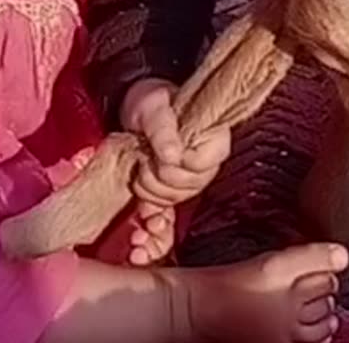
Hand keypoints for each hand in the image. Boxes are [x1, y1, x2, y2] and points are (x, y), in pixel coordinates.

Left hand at [120, 78, 232, 265]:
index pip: (198, 166)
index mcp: (212, 142)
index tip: (156, 153)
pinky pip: (167, 229)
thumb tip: (172, 154)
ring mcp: (189, 185)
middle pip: (185, 190)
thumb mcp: (153, 106)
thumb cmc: (151, 103)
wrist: (136, 113)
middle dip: (156, 181)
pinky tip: (139, 247)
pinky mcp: (170, 199)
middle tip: (142, 164)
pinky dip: (151, 238)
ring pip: (173, 207)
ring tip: (139, 182)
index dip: (173, 164)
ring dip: (149, 202)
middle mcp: (206, 167)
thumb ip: (163, 128)